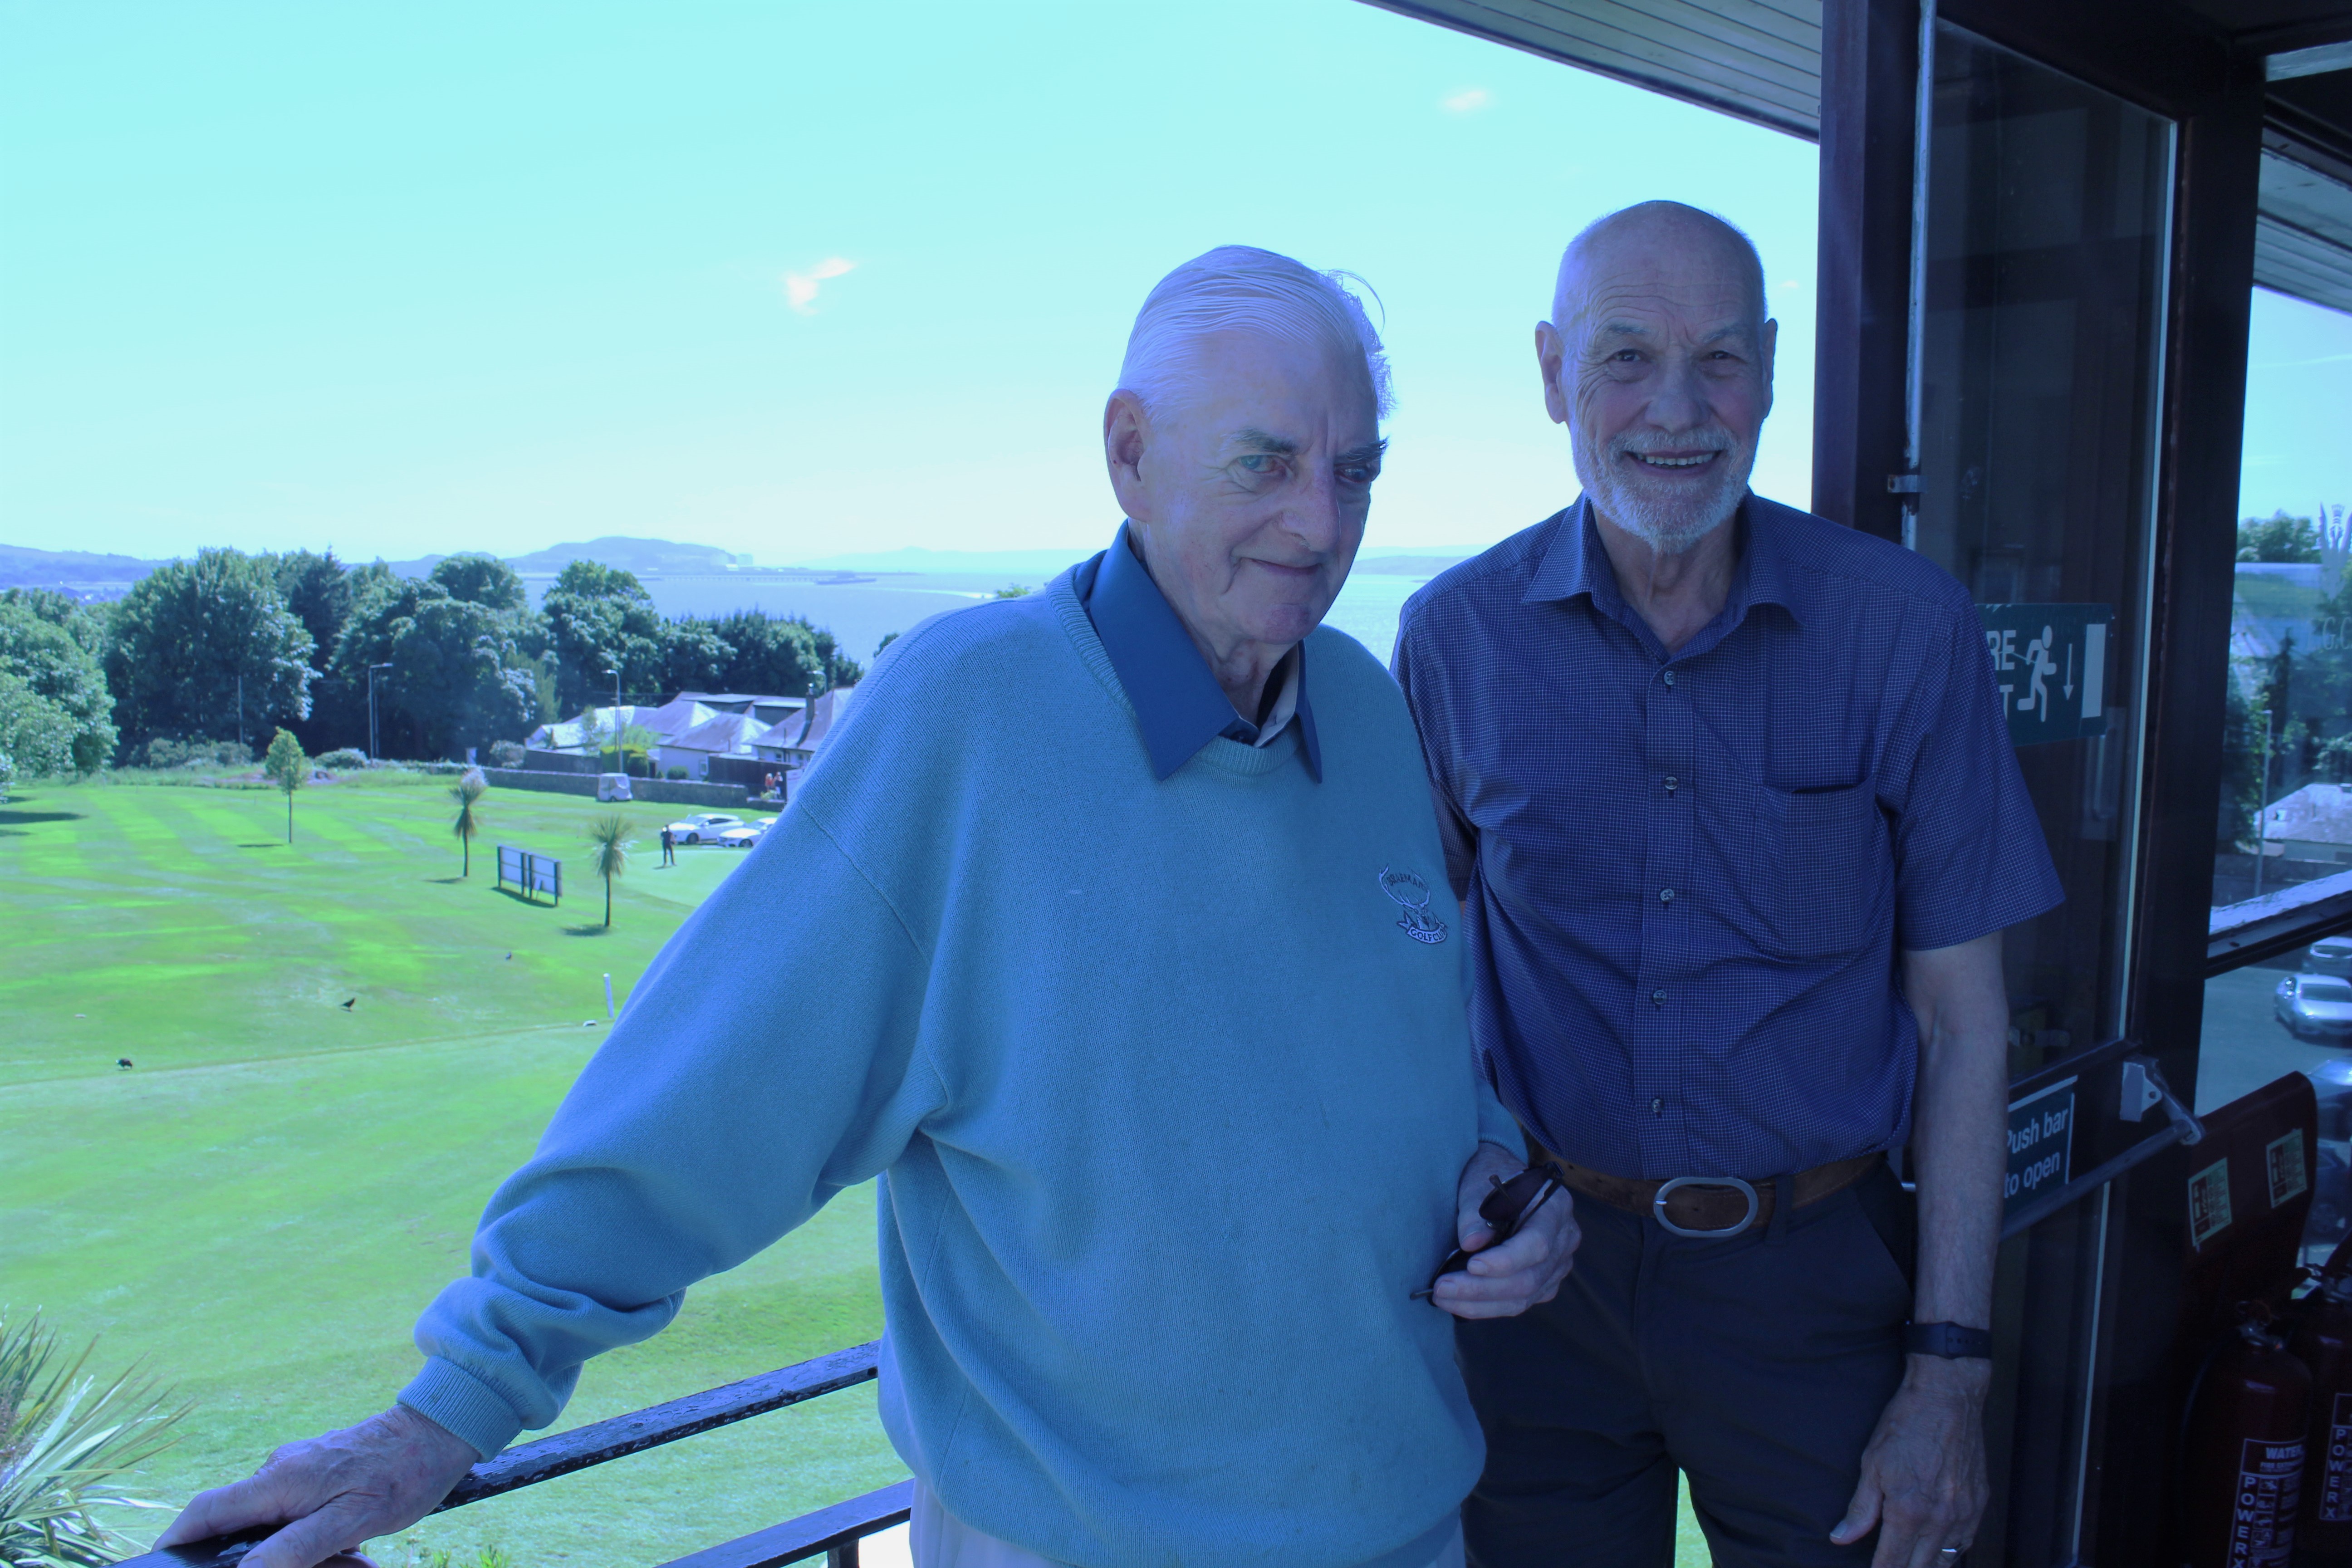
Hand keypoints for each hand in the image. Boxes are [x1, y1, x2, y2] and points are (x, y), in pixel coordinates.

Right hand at [155, 1405, 479, 1567]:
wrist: (440, 1432)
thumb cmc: (402, 1474)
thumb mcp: (354, 1520)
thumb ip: (297, 1546)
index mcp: (279, 1480)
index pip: (206, 1510)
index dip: (177, 1538)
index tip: (164, 1563)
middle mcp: (279, 1470)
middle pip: (237, 1523)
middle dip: (251, 1556)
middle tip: (300, 1564)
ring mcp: (296, 1468)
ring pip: (271, 1522)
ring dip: (296, 1550)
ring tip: (349, 1555)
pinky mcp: (315, 1472)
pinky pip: (296, 1511)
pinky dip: (312, 1536)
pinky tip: (350, 1548)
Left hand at [1431, 1141, 1579, 1318]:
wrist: (1503, 1182)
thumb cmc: (1492, 1177)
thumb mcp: (1479, 1183)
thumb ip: (1475, 1211)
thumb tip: (1471, 1243)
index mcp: (1555, 1208)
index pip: (1537, 1244)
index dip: (1506, 1260)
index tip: (1472, 1264)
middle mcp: (1564, 1239)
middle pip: (1529, 1278)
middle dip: (1482, 1289)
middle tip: (1442, 1289)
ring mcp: (1558, 1265)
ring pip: (1523, 1298)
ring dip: (1480, 1303)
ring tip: (1443, 1298)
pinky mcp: (1545, 1282)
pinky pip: (1519, 1303)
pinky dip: (1488, 1307)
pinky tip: (1461, 1302)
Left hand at [1830, 1356, 1990, 1566]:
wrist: (1946, 1399)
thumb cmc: (1905, 1426)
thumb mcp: (1872, 1463)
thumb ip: (1860, 1508)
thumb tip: (1841, 1538)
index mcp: (1909, 1511)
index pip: (1892, 1562)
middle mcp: (1939, 1519)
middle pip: (1919, 1567)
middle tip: (1888, 1567)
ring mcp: (1963, 1514)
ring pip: (1945, 1561)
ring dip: (1925, 1565)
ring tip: (1908, 1562)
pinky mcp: (1979, 1504)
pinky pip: (1965, 1543)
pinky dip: (1950, 1552)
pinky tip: (1936, 1550)